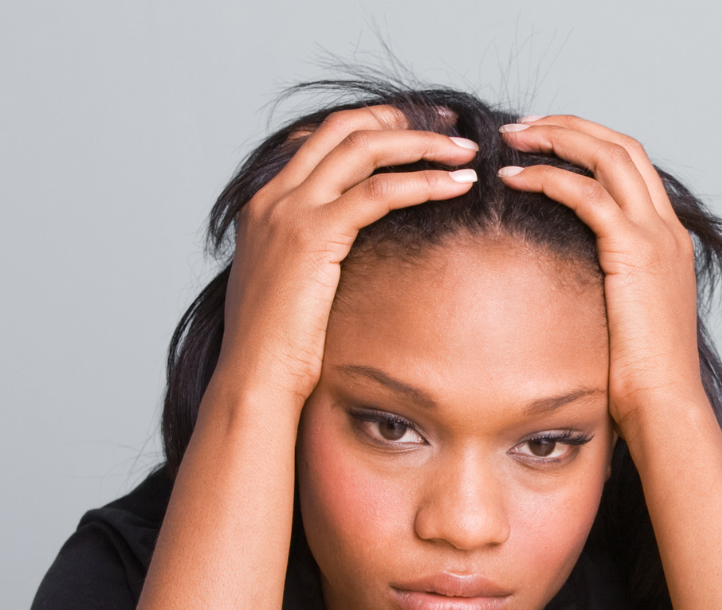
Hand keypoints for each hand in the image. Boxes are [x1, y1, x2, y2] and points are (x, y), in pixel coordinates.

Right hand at [219, 106, 478, 402]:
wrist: (253, 378)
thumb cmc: (278, 348)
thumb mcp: (293, 285)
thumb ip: (316, 253)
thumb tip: (356, 250)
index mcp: (264, 203)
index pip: (320, 138)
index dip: (373, 123)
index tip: (418, 127)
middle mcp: (272, 197)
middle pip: (344, 128)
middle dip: (402, 119)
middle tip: (451, 126)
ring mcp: (288, 212)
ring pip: (364, 148)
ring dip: (422, 145)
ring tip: (468, 153)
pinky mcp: (312, 236)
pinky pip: (378, 193)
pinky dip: (424, 183)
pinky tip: (458, 187)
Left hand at [496, 116, 705, 429]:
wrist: (666, 404)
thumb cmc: (642, 378)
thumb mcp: (627, 319)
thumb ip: (609, 286)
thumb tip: (567, 283)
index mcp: (670, 242)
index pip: (633, 167)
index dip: (589, 144)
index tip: (545, 142)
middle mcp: (669, 230)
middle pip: (623, 146)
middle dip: (570, 126)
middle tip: (522, 127)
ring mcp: (657, 237)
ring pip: (609, 156)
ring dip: (557, 138)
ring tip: (513, 137)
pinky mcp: (635, 252)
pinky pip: (587, 193)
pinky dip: (549, 177)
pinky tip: (514, 179)